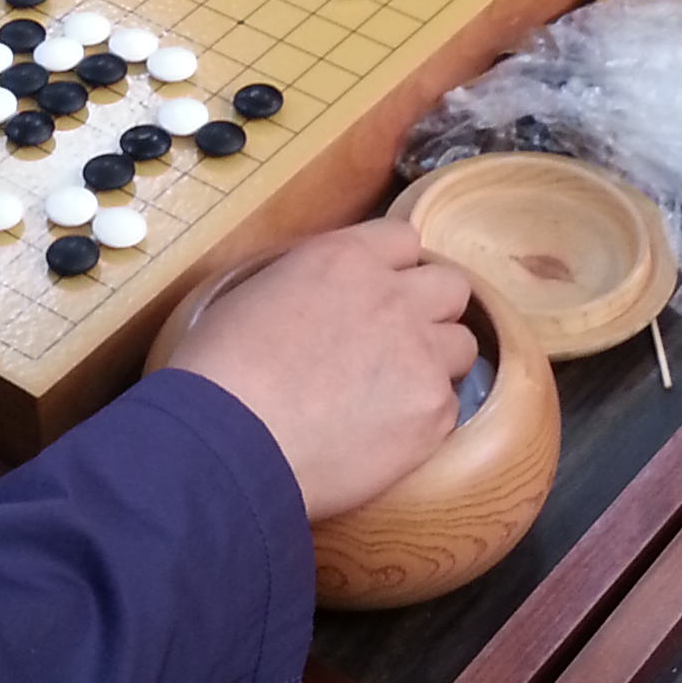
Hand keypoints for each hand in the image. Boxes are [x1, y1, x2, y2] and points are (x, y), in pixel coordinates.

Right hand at [166, 224, 475, 524]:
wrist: (229, 442)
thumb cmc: (219, 370)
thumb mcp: (256, 292)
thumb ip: (309, 281)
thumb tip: (325, 297)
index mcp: (346, 259)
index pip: (404, 240)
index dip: (393, 268)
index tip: (378, 294)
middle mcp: (396, 298)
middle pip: (452, 288)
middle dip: (430, 310)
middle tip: (395, 342)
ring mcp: (421, 356)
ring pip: (461, 347)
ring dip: (434, 362)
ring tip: (392, 393)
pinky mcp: (432, 414)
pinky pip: (448, 406)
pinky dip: (422, 417)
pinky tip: (382, 433)